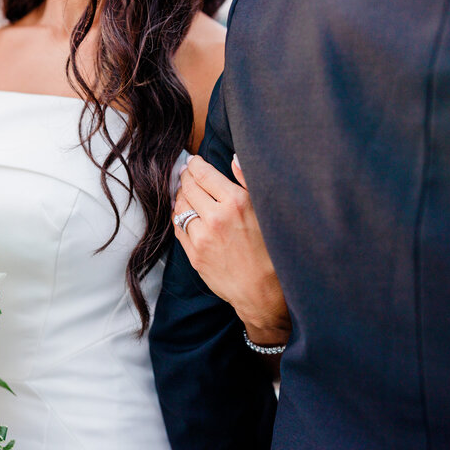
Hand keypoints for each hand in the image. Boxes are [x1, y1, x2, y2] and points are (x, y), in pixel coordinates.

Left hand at [174, 155, 290, 345]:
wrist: (262, 291)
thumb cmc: (271, 250)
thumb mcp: (266, 211)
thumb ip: (248, 182)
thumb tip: (234, 158)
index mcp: (236, 202)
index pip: (205, 174)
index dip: (195, 165)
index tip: (193, 162)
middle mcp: (216, 217)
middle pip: (189, 187)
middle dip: (186, 177)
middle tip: (187, 173)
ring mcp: (202, 237)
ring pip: (180, 207)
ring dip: (181, 196)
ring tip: (186, 192)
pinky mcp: (193, 253)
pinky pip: (178, 227)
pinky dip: (179, 216)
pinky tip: (185, 213)